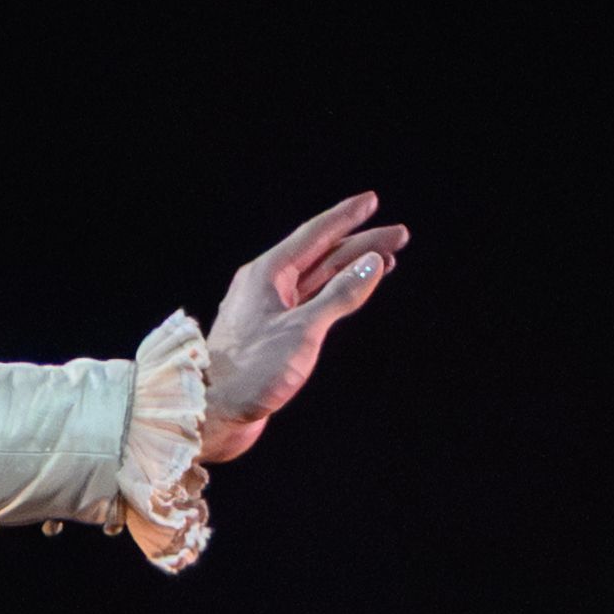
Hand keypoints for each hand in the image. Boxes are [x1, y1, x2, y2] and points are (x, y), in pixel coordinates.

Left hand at [202, 190, 409, 458]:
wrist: (214, 411)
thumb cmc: (252, 371)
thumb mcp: (303, 330)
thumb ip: (340, 295)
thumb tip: (372, 264)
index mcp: (267, 274)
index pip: (315, 235)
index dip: (345, 217)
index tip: (371, 201)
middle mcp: (266, 285)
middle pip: (322, 255)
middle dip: (361, 244)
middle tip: (399, 236)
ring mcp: (269, 309)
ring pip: (318, 279)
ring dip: (352, 269)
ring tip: (386, 261)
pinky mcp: (273, 334)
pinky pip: (311, 302)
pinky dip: (336, 294)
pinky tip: (352, 292)